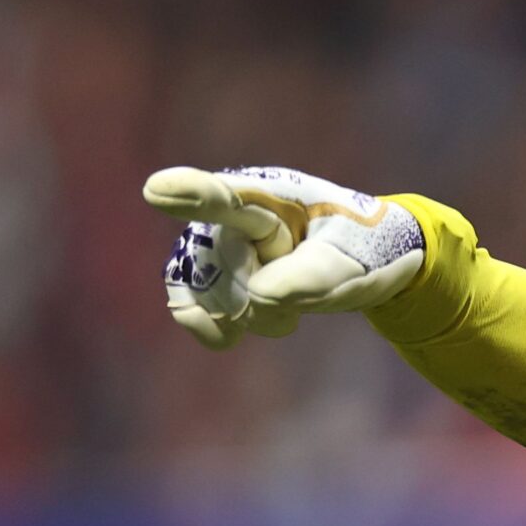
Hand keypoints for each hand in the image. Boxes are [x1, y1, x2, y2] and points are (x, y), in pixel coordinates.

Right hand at [143, 165, 424, 347]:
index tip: (157, 190)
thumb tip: (256, 297)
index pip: (226, 196)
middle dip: (263, 294)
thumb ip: (311, 276)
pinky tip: (236, 335)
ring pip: (206, 295)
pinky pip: (189, 308)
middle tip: (309, 284)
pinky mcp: (211, 276)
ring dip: (252, 315)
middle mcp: (230, 214)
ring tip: (292, 309)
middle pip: (219, 270)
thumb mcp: (354, 261)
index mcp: (272, 195)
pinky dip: (215, 329)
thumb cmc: (364, 247)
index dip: (190, 194)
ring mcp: (216, 244)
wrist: (368, 261)